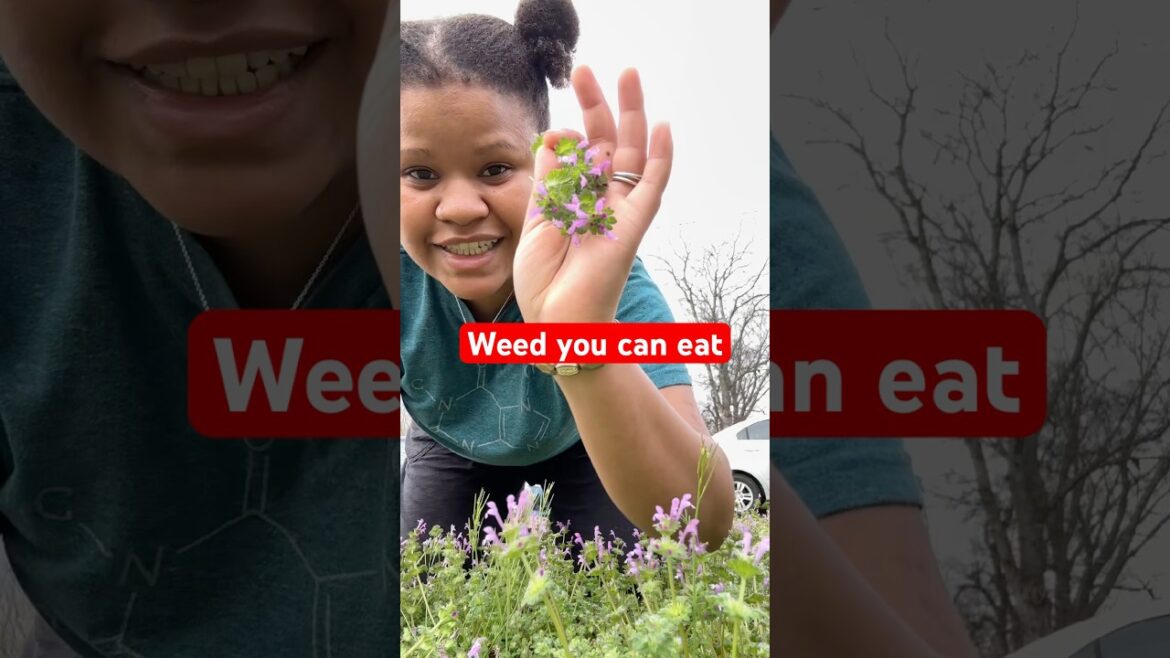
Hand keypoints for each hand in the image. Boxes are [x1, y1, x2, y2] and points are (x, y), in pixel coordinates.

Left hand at [512, 66, 672, 323]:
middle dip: (596, 105)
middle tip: (586, 70)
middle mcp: (600, 200)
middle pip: (605, 142)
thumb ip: (549, 181)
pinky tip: (662, 127)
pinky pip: (653, 188)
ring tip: (629, 75)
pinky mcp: (633, 226)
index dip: (567, 134)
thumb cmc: (545, 281)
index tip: (553, 130)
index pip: (578, 154)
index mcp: (575, 200)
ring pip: (631, 154)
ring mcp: (620, 210)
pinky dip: (661, 158)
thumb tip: (554, 140)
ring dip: (630, 114)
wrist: (557, 322)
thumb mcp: (537, 221)